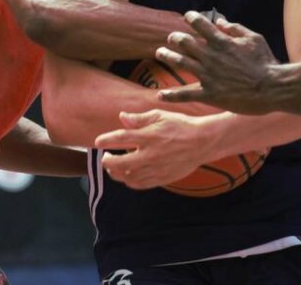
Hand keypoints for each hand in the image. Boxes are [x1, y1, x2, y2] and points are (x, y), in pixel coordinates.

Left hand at [94, 110, 217, 189]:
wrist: (202, 142)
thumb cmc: (181, 125)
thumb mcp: (160, 115)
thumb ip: (139, 118)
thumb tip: (122, 117)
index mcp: (150, 136)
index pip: (121, 138)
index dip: (106, 140)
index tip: (98, 142)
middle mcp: (151, 154)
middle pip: (120, 164)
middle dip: (107, 162)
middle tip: (104, 157)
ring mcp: (156, 168)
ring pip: (128, 177)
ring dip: (116, 173)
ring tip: (113, 167)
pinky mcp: (162, 178)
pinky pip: (140, 184)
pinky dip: (129, 181)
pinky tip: (127, 175)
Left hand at [155, 11, 277, 113]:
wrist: (272, 88)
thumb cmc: (266, 62)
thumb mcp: (254, 38)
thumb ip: (235, 28)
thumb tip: (219, 20)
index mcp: (221, 42)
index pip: (199, 24)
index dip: (190, 18)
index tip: (186, 17)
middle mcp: (211, 56)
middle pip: (183, 42)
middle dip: (173, 38)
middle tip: (170, 38)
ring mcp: (208, 75)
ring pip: (179, 62)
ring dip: (167, 56)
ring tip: (160, 53)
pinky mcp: (209, 94)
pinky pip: (185, 94)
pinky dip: (171, 95)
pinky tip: (160, 95)